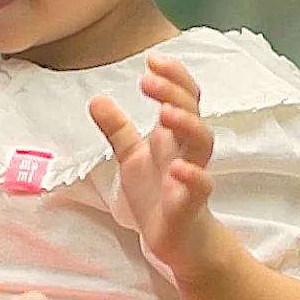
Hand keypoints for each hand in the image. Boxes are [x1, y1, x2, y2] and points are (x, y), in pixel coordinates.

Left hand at [88, 53, 226, 275]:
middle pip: (192, 112)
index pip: (182, 96)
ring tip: (166, 113)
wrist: (178, 240)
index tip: (152, 59)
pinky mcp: (191, 205)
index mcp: (173, 136)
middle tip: (149, 80)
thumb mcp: (131, 156)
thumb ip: (117, 128)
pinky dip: (192, 176)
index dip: (172, 77)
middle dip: (174, 92)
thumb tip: (97, 98)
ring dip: (187, 125)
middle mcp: (186, 151)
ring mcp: (192, 176)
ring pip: (202, 144)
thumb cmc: (159, 194)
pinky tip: (178, 169)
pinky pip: (200, 187)